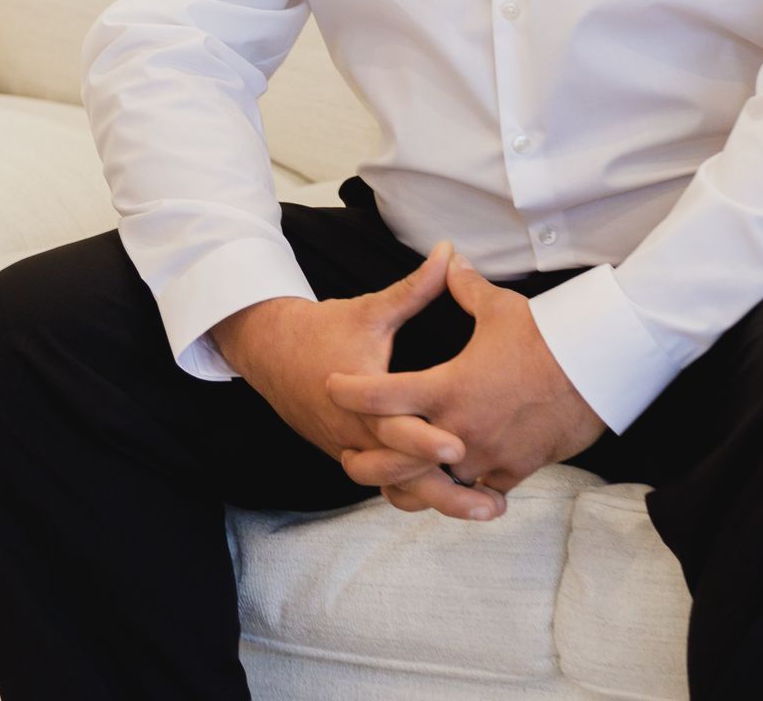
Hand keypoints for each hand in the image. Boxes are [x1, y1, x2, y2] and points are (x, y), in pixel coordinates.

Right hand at [211, 242, 505, 522]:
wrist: (272, 352)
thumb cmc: (324, 328)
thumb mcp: (371, 309)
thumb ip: (414, 288)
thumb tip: (448, 252)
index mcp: (360, 400)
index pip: (396, 430)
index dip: (426, 442)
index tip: (459, 449)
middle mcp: (356, 434)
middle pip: (402, 476)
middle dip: (446, 494)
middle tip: (491, 504)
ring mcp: (352, 450)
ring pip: (395, 488)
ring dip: (437, 500)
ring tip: (484, 510)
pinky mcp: (353, 456)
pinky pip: (386, 483)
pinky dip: (416, 492)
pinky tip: (452, 499)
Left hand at [325, 250, 608, 514]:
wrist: (595, 372)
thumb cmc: (545, 337)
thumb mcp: (499, 307)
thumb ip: (464, 287)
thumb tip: (448, 257)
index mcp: (446, 386)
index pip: (382, 394)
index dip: (351, 390)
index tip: (332, 386)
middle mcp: (458, 428)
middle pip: (395, 459)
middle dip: (366, 461)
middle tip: (348, 454)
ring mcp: (485, 454)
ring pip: (435, 482)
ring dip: (413, 480)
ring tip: (395, 479)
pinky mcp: (512, 470)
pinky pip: (480, 487)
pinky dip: (465, 486)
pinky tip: (457, 482)